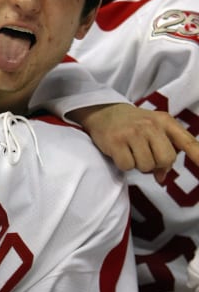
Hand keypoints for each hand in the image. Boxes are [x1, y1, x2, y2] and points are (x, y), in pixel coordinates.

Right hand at [73, 103, 198, 182]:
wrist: (104, 112)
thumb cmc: (133, 125)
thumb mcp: (154, 130)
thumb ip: (165, 151)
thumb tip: (162, 178)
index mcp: (165, 122)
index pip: (187, 142)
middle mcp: (150, 125)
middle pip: (166, 160)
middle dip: (156, 164)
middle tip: (144, 154)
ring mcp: (133, 133)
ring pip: (146, 166)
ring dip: (138, 164)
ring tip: (131, 151)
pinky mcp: (116, 141)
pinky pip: (128, 166)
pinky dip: (124, 164)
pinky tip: (120, 152)